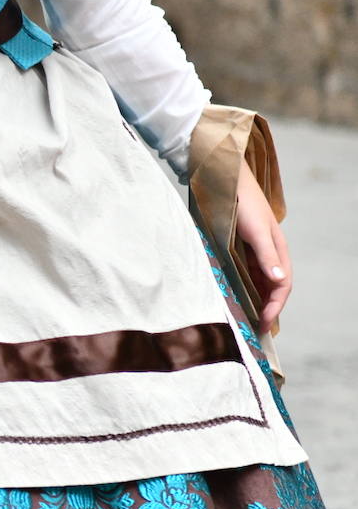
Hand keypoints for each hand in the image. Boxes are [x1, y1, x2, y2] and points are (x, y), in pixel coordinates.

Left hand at [235, 165, 291, 333]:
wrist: (224, 180)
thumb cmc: (241, 203)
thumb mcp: (255, 231)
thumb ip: (266, 255)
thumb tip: (279, 281)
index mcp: (278, 249)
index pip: (283, 285)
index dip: (274, 306)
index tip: (262, 323)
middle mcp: (268, 253)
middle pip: (271, 286)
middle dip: (265, 308)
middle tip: (252, 328)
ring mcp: (253, 251)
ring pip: (257, 281)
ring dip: (253, 299)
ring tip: (242, 318)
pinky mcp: (238, 248)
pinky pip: (243, 273)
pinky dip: (240, 287)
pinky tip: (231, 297)